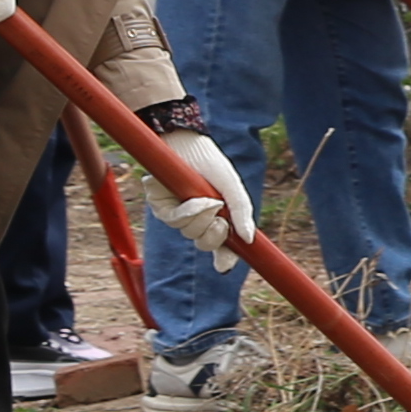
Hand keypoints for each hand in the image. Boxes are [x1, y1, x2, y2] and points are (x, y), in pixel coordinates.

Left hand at [153, 132, 256, 261]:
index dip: (224, 257)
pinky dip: (187, 212)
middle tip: (220, 222)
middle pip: (204, 243)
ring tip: (209, 200)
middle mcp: (196, 218)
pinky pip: (173, 220)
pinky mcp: (161, 206)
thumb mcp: (233, 190)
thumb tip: (250, 240)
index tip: (225, 266)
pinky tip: (195, 199)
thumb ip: (242, 214)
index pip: (221, 244)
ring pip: (188, 233)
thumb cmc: (212, 165)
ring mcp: (178, 213)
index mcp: (216, 217)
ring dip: (201, 219)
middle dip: (214, 235)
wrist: (188, 145)